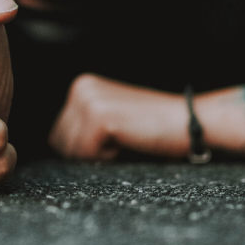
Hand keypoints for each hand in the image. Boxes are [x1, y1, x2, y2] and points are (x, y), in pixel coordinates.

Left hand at [48, 74, 189, 159]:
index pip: (60, 135)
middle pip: (61, 143)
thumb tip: (56, 146)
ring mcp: (89, 100)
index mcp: (82, 86)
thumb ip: (83, 125)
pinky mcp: (100, 117)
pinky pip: (87, 155)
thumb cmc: (153, 128)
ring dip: (99, 156)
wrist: (188, 123)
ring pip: (73, 151)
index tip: (115, 138)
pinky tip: (129, 140)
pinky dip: (108, 158)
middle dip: (88, 153)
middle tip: (122, 140)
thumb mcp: (111, 120)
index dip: (86, 149)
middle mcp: (81, 88)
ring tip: (126, 138)